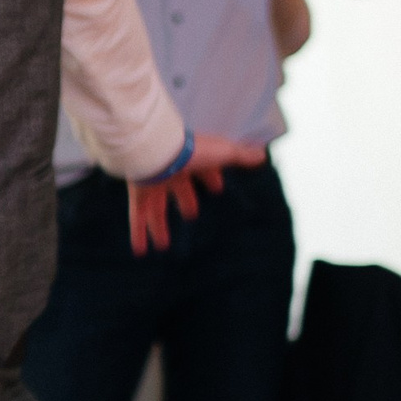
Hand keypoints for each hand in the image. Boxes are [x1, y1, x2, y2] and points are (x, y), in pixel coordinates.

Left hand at [126, 132, 268, 254]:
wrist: (160, 149)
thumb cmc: (194, 150)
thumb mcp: (224, 153)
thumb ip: (242, 156)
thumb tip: (262, 155)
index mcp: (192, 161)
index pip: (204, 171)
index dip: (210, 179)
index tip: (217, 190)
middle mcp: (172, 172)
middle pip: (179, 190)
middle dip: (185, 202)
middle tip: (191, 215)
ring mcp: (153, 183)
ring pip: (156, 209)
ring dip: (159, 227)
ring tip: (164, 245)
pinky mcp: (139, 194)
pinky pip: (137, 217)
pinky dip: (138, 233)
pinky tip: (139, 251)